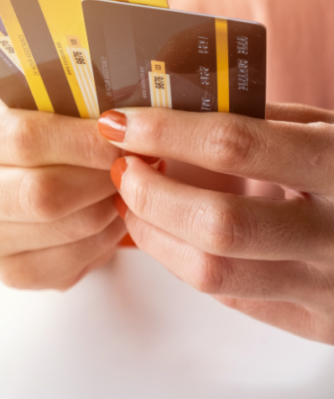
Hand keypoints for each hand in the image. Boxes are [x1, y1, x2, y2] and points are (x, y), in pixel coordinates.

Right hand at [0, 94, 128, 289]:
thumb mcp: (33, 99)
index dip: (83, 141)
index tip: (124, 137)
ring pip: (61, 229)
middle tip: (133, 165)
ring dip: (107, 208)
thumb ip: (69, 105)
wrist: (8, 169)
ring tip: (126, 186)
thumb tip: (126, 123)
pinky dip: (102, 239)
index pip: (24, 139)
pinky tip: (109, 215)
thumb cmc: (30, 126)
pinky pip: (68, 262)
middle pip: (40, 194)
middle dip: (99, 179)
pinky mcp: (5, 271)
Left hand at [101, 102, 333, 342]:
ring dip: (152, 233)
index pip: (238, 144)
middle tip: (123, 168)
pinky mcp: (318, 324)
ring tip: (133, 201)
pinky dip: (184, 260)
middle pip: (217, 224)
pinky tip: (169, 231)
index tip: (120, 123)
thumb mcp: (331, 130)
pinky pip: (229, 296)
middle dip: (150, 193)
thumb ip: (262, 120)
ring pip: (212, 272)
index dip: (167, 132)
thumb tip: (170, 108)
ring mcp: (332, 289)